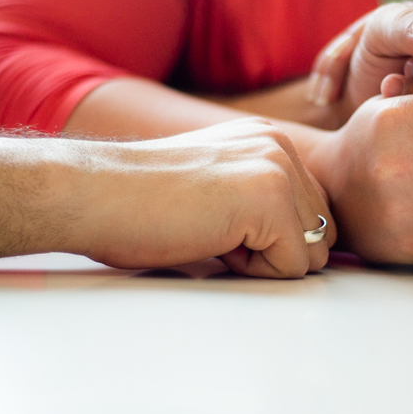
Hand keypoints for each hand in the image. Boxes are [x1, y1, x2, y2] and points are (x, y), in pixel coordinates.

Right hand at [72, 119, 333, 277]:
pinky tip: (210, 239)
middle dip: (272, 251)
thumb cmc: (138, 204)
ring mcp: (278, 168)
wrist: (91, 195)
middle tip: (211, 230)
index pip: (313, 215)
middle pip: (321, 235)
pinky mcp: (271, 198)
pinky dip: (253, 272)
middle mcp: (280, 145)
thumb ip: (263, 202)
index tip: (215, 222)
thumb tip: (311, 248)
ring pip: (313, 253)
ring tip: (210, 232)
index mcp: (268, 141)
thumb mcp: (217, 189)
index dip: (268, 240)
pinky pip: (294, 268)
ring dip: (263, 261)